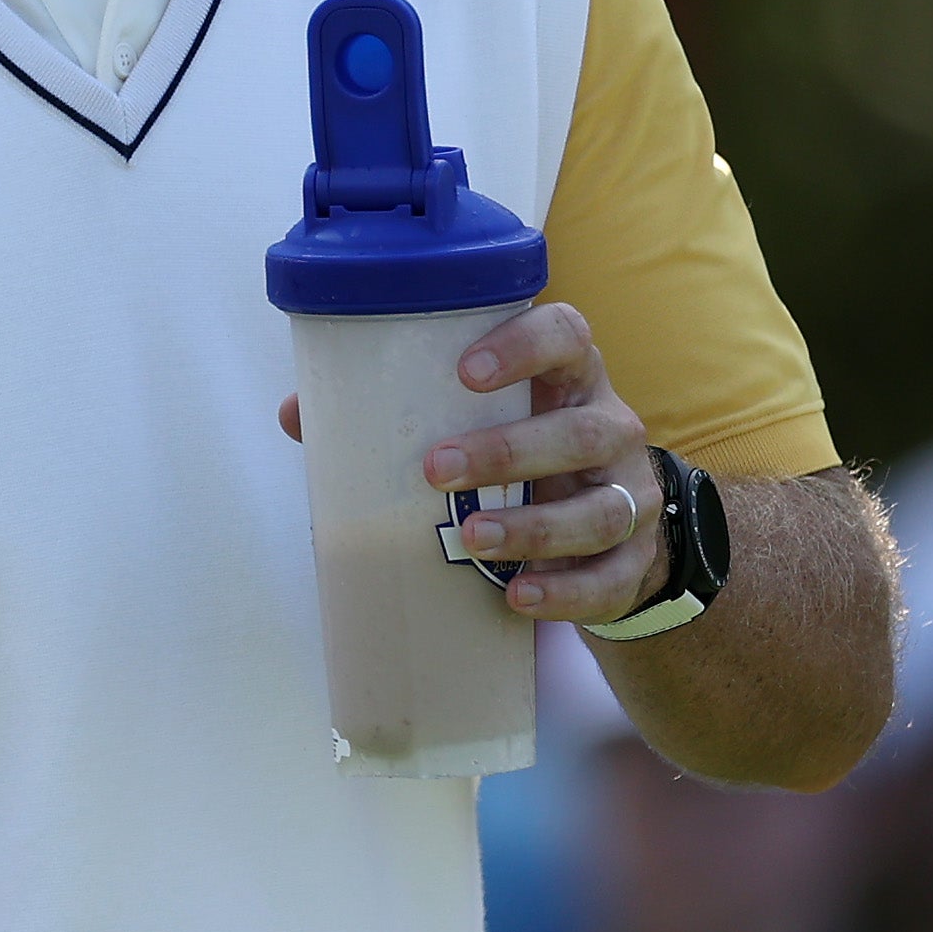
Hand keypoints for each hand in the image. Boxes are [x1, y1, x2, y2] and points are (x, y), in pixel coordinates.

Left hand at [284, 303, 663, 623]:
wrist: (601, 531)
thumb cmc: (515, 453)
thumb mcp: (471, 421)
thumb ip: (392, 411)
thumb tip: (297, 413)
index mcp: (567, 377)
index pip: (568, 336)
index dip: (525, 345)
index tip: (465, 371)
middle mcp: (609, 426)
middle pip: (581, 430)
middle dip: (509, 450)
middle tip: (435, 469)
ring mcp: (630, 494)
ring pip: (601, 508)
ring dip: (535, 526)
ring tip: (472, 540)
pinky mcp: (635, 558)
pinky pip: (612, 578)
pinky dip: (567, 590)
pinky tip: (518, 596)